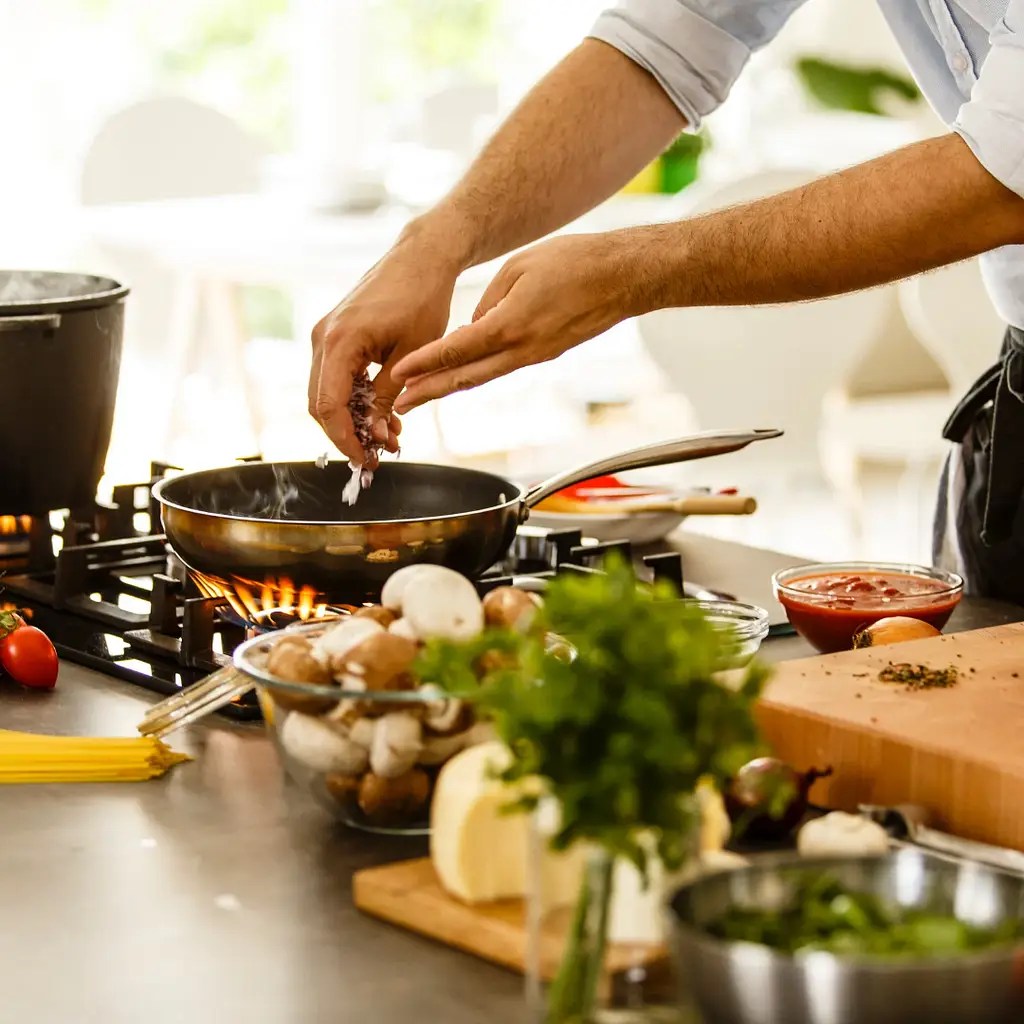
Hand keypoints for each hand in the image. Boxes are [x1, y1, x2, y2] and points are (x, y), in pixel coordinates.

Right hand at [309, 235, 460, 464]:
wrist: (421, 258)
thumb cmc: (423, 299)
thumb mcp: (412, 355)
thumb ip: (388, 396)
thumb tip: (376, 435)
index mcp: (339, 341)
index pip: (328, 406)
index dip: (345, 439)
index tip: (366, 460)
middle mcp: (323, 337)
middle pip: (320, 404)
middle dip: (347, 435)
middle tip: (377, 456)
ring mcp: (325, 335)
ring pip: (326, 393)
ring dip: (352, 420)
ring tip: (388, 437)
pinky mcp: (335, 335)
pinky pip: (335, 377)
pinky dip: (355, 400)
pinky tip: (382, 414)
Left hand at [391, 231, 657, 412]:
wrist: (624, 277)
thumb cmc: (576, 262)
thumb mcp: (520, 267)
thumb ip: (489, 300)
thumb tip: (471, 326)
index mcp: (511, 324)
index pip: (458, 349)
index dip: (425, 364)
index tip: (398, 375)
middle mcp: (522, 349)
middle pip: (465, 377)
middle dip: (429, 392)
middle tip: (399, 405)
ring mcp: (535, 356)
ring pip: (483, 377)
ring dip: (450, 388)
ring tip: (420, 397)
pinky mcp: (545, 354)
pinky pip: (503, 367)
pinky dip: (476, 373)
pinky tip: (459, 374)